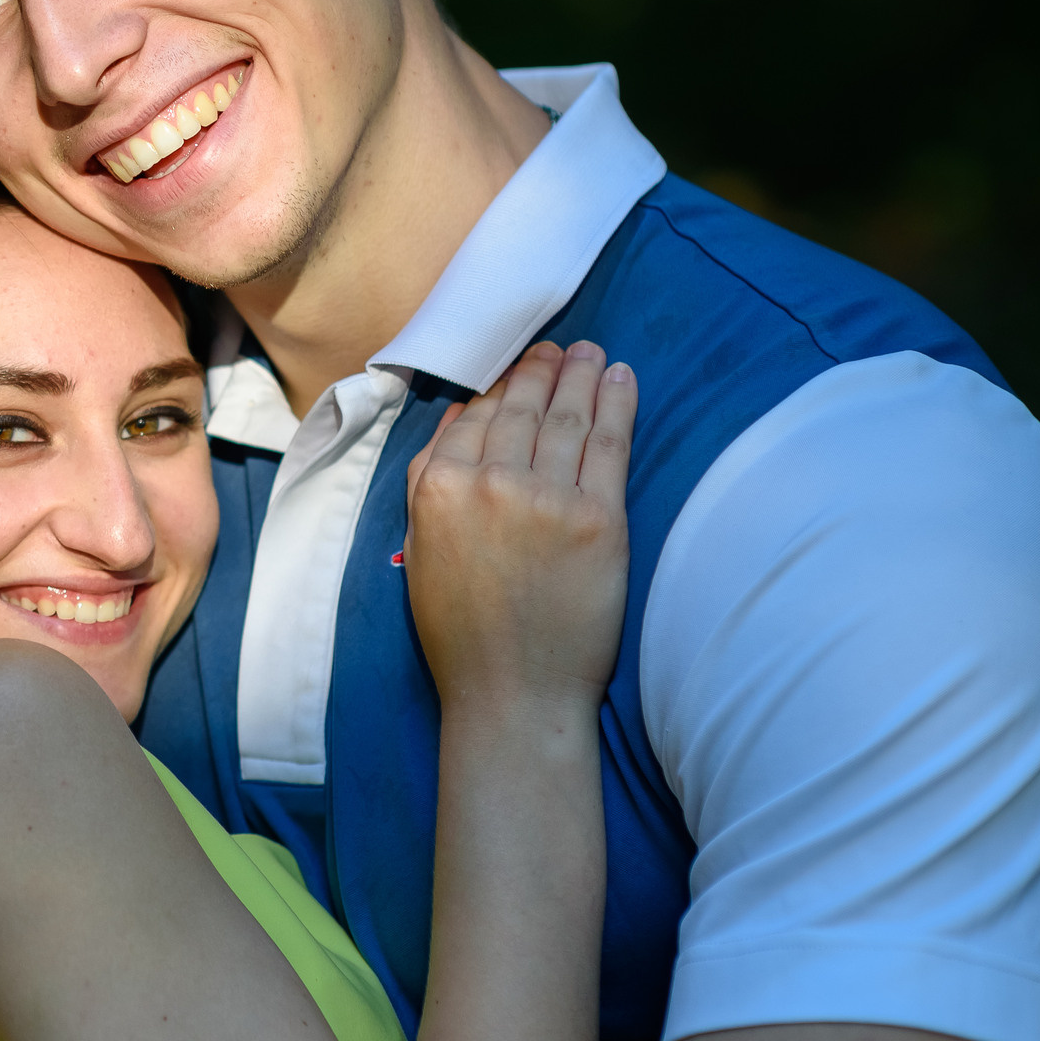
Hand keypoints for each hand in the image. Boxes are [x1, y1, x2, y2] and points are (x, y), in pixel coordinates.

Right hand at [404, 340, 635, 716]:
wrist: (514, 693)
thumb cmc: (462, 632)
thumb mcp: (421, 548)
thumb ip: (431, 480)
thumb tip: (457, 419)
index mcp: (438, 489)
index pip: (473, 418)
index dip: (498, 386)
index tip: (517, 367)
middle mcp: (489, 483)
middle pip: (521, 408)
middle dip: (542, 370)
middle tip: (558, 347)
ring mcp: (546, 498)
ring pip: (566, 417)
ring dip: (579, 375)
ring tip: (589, 351)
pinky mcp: (597, 519)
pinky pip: (609, 445)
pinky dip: (616, 404)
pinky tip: (619, 378)